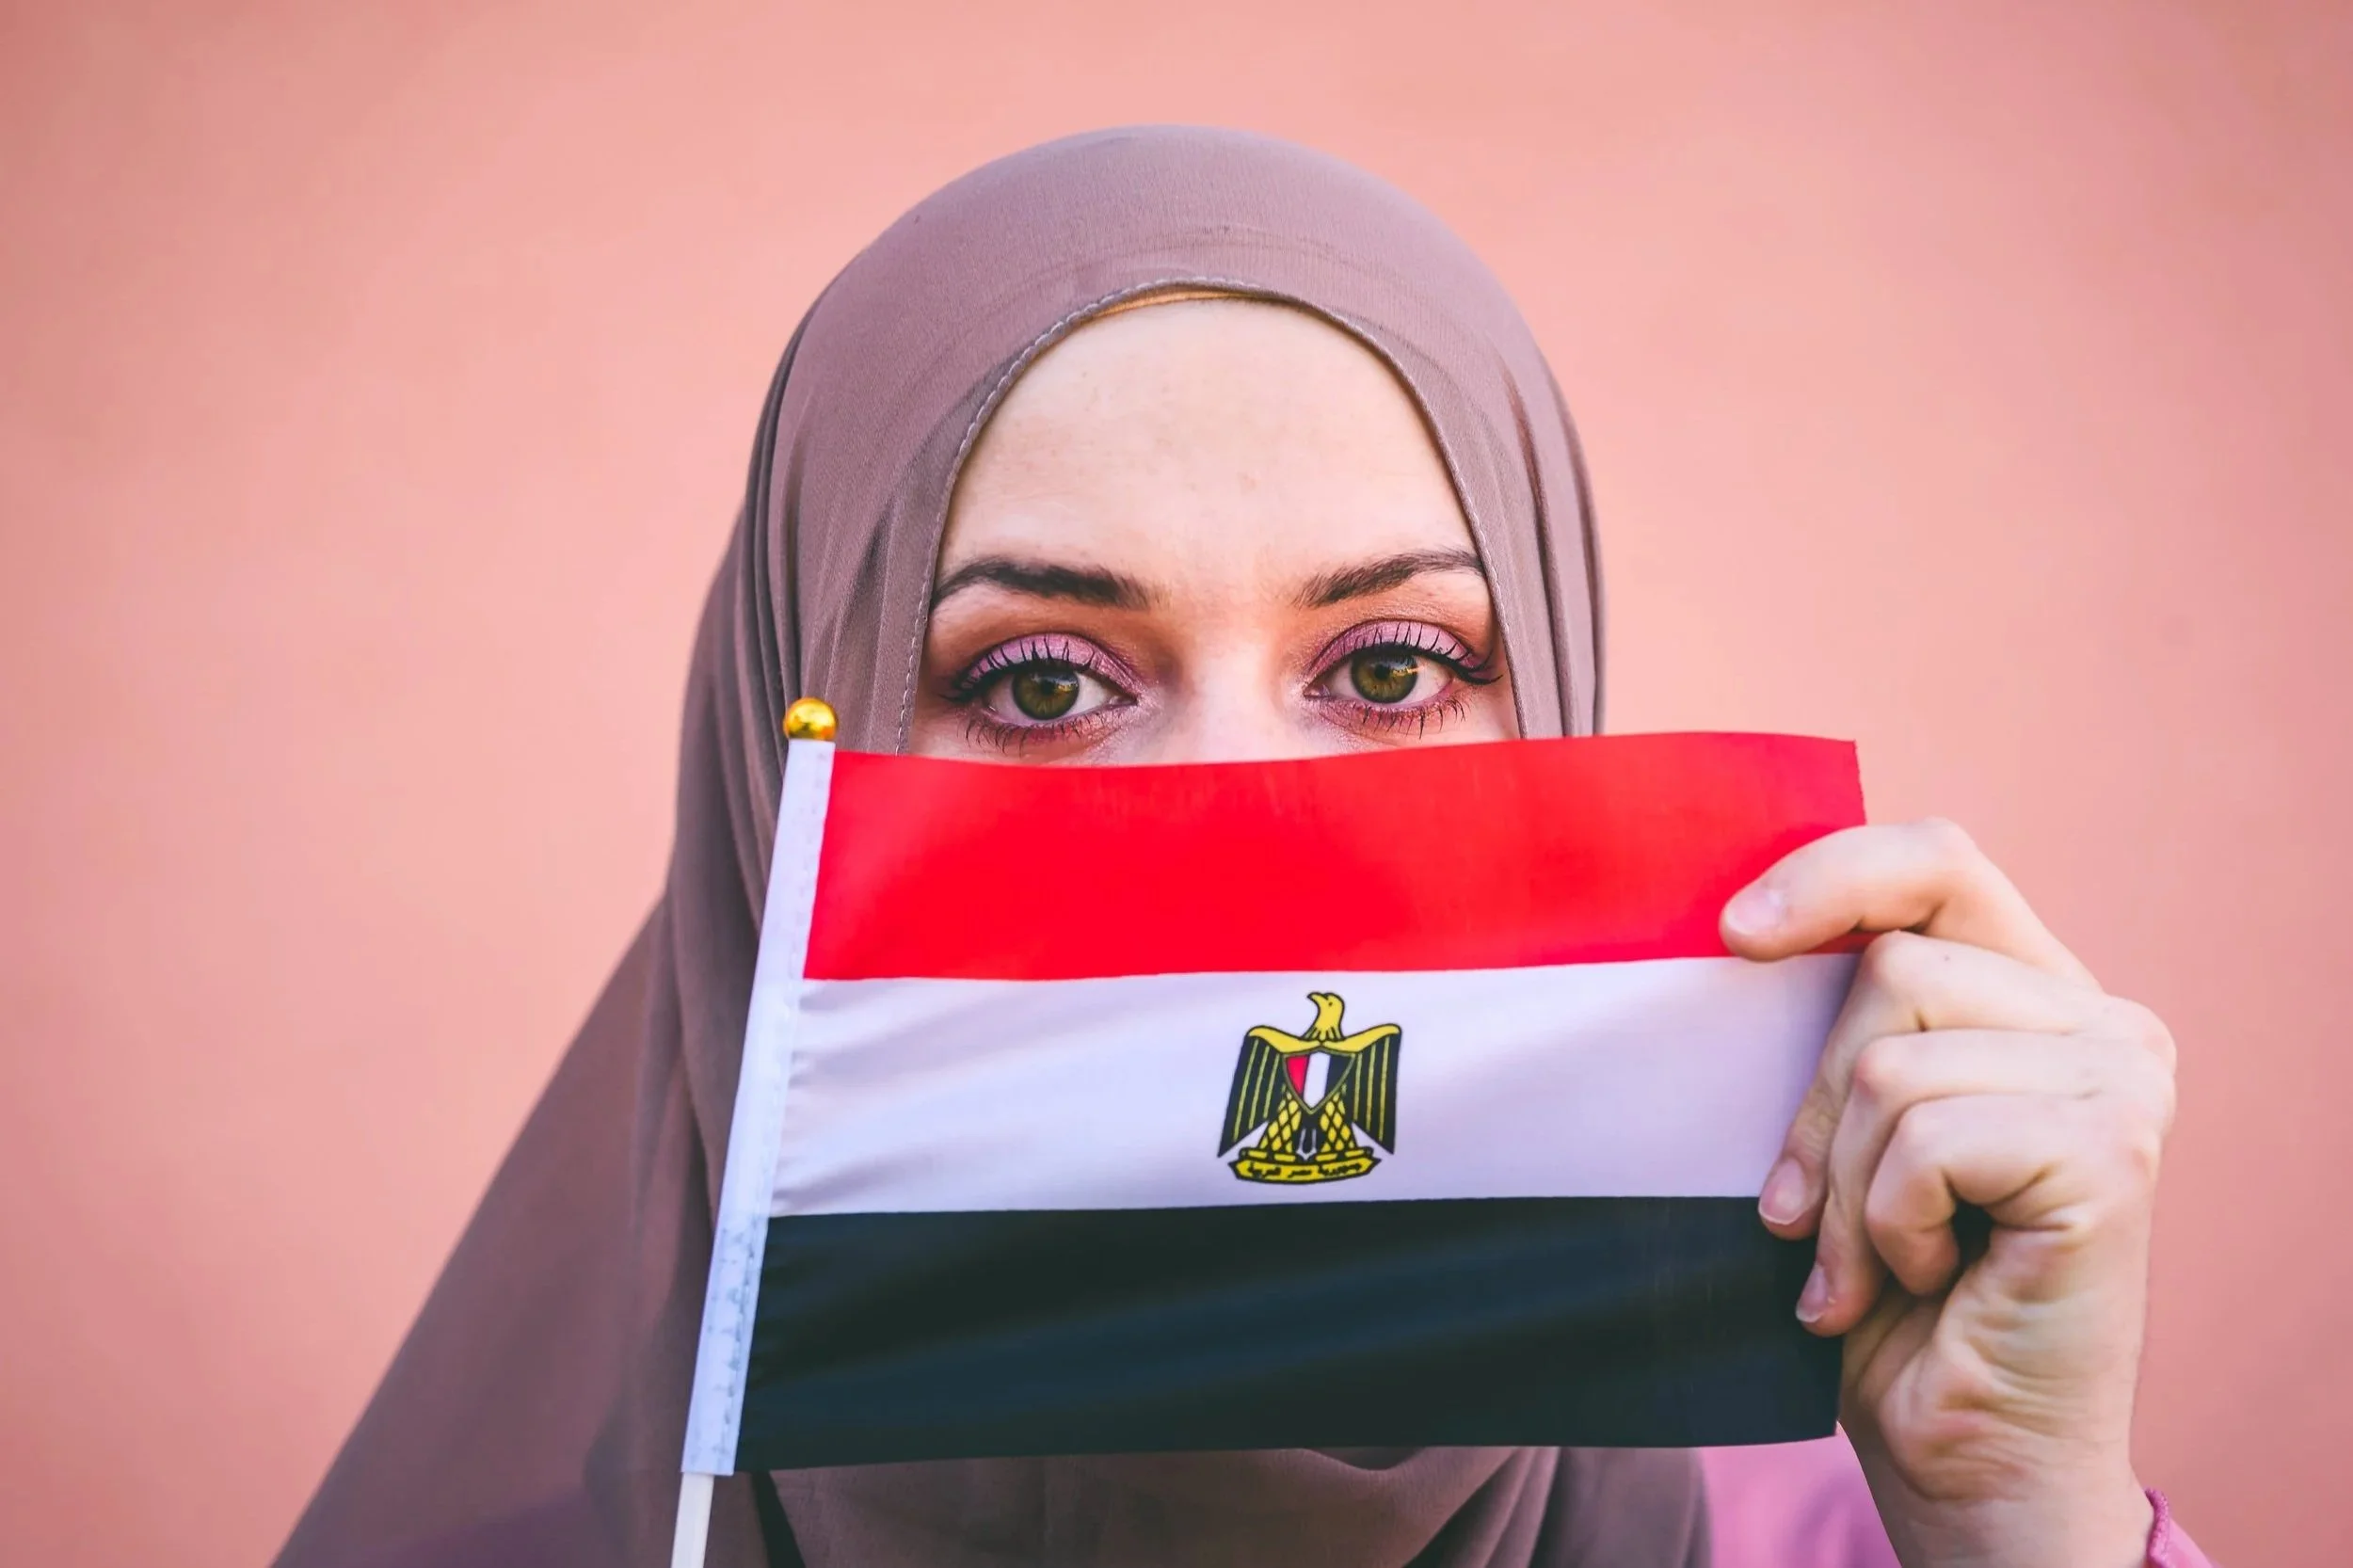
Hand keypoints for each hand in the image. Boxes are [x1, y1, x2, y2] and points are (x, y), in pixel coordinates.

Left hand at [1723, 820, 2172, 1567]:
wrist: (1965, 1451)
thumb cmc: (1892, 1293)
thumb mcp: (1848, 1129)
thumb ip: (1844, 1025)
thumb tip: (1734, 925)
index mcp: (2037, 995)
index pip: (1938, 863)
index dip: (1832, 875)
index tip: (1731, 933)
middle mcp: (2103, 1021)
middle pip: (1891, 969)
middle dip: (1815, 1106)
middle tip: (1811, 1217)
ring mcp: (2121, 1080)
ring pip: (1892, 1059)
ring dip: (1846, 1183)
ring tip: (1876, 1260)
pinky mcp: (2110, 1151)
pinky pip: (1925, 1137)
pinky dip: (1888, 1221)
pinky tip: (1926, 1276)